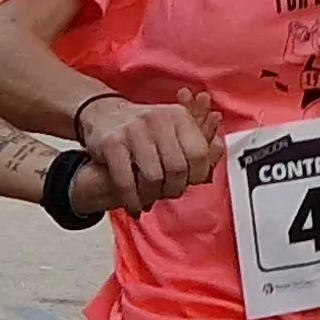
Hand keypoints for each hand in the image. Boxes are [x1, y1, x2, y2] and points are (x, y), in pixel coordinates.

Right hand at [79, 88, 221, 216]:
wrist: (102, 115)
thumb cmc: (143, 129)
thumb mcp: (173, 128)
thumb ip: (198, 143)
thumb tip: (217, 156)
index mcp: (178, 116)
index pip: (200, 153)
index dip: (197, 175)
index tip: (190, 182)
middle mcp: (158, 119)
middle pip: (178, 168)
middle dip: (174, 188)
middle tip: (168, 192)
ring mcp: (133, 130)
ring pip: (153, 177)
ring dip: (152, 195)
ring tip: (150, 197)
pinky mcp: (111, 143)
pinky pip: (126, 181)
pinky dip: (131, 199)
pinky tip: (133, 204)